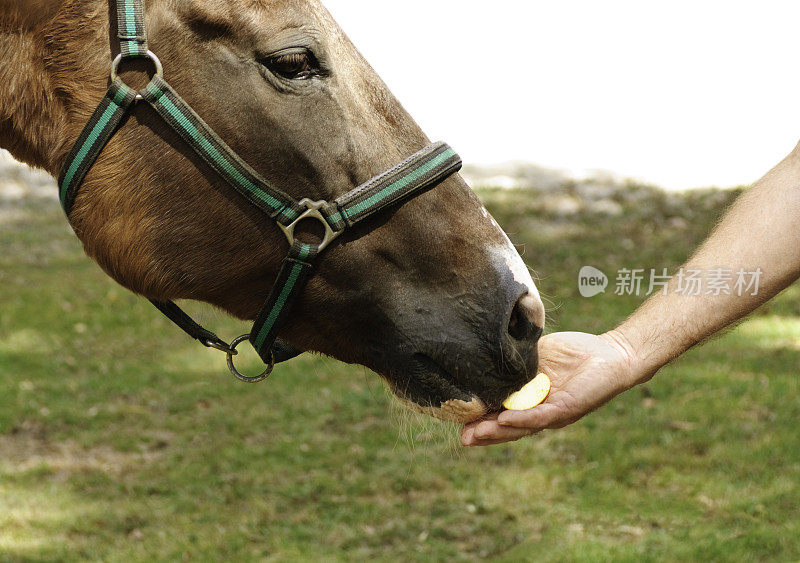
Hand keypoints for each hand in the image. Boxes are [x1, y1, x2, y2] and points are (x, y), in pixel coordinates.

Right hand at [461, 331, 639, 445]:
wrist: (612, 354)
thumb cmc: (575, 353)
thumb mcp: (537, 354)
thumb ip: (516, 359)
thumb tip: (488, 350)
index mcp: (529, 399)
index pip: (501, 413)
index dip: (480, 419)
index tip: (458, 421)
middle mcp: (538, 410)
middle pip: (507, 427)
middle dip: (484, 433)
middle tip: (462, 438)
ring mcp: (552, 412)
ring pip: (521, 427)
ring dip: (498, 432)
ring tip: (475, 435)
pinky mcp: (566, 408)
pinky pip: (542, 417)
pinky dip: (523, 420)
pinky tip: (506, 420)